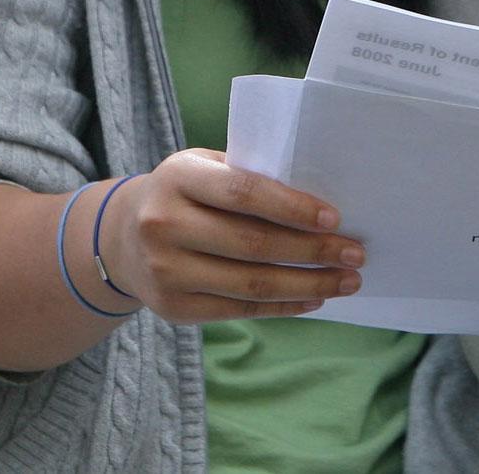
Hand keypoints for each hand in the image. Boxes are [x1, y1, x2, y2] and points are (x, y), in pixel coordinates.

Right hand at [94, 148, 364, 322]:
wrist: (122, 236)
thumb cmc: (186, 193)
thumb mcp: (205, 168)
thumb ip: (249, 176)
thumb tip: (321, 203)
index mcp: (178, 177)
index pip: (243, 192)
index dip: (292, 207)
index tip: (335, 218)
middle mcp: (164, 224)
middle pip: (252, 245)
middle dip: (312, 252)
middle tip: (355, 254)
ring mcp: (165, 271)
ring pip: (250, 285)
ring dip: (308, 285)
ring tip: (346, 281)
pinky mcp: (173, 308)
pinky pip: (240, 310)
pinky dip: (283, 306)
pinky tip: (314, 298)